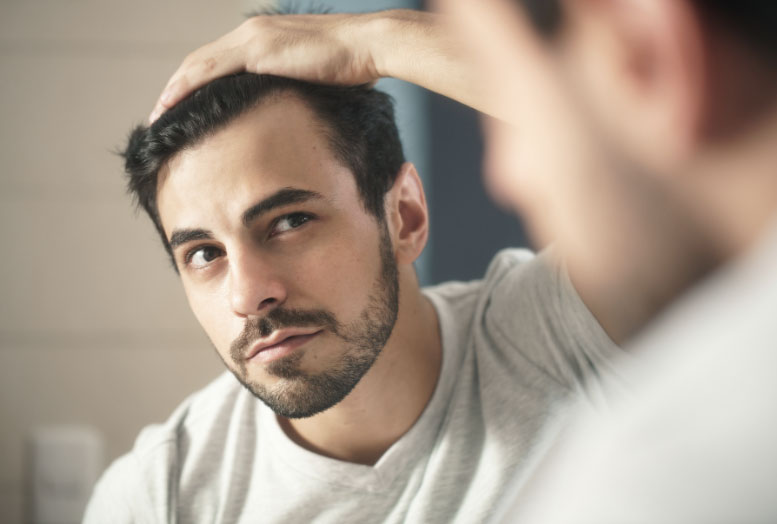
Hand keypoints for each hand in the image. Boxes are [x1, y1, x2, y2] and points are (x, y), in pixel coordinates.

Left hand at [149, 12, 380, 121]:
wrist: (368, 46)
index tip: (183, 106)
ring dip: (174, 90)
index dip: (196, 84)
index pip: (219, 61)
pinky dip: (187, 87)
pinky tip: (173, 104)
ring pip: (198, 65)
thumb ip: (296, 89)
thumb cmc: (353, 66)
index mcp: (264, 38)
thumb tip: (291, 112)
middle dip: (177, 87)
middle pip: (201, 61)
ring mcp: (253, 39)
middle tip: (160, 113)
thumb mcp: (316, 80)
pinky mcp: (258, 51)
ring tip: (158, 114)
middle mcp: (252, 33)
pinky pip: (210, 71)